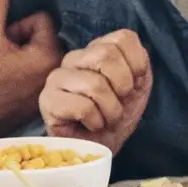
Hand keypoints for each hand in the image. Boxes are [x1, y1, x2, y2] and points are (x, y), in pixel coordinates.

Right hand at [0, 0, 61, 144]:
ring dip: (22, 55)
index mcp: (50, 56)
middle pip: (44, 34)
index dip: (16, 27)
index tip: (1, 47)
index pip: (41, 19)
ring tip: (3, 71)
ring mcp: (54, 88)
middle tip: (1, 60)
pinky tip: (9, 83)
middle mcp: (59, 73)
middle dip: (21, 40)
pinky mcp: (46, 99)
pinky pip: (41, 69)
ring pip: (41, 51)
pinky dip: (26, 71)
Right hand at [39, 29, 151, 152]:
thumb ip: (139, 64)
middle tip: (119, 104)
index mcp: (97, 49)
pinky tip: (92, 125)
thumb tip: (131, 62)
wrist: (102, 148)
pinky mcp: (48, 100)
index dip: (137, 66)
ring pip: (95, 84)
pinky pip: (82, 107)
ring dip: (111, 110)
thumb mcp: (139, 86)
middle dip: (123, 87)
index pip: (123, 38)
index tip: (133, 87)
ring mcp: (57, 77)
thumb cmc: (117, 115)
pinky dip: (96, 122)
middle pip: (106, 55)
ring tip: (107, 119)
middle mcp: (75, 58)